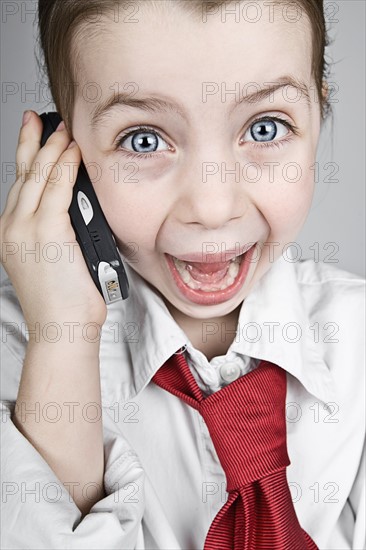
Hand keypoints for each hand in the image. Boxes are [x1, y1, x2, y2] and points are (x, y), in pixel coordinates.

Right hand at [0, 111, 106, 329]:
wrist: (61, 328)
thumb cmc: (62, 301)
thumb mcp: (50, 261)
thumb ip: (54, 232)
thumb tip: (72, 208)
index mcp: (12, 234)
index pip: (20, 187)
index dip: (26, 158)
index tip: (34, 138)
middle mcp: (13, 227)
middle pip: (23, 175)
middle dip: (32, 142)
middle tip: (40, 120)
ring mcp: (26, 228)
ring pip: (38, 176)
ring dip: (51, 148)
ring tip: (62, 129)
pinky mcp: (47, 231)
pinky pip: (57, 188)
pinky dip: (65, 166)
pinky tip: (73, 151)